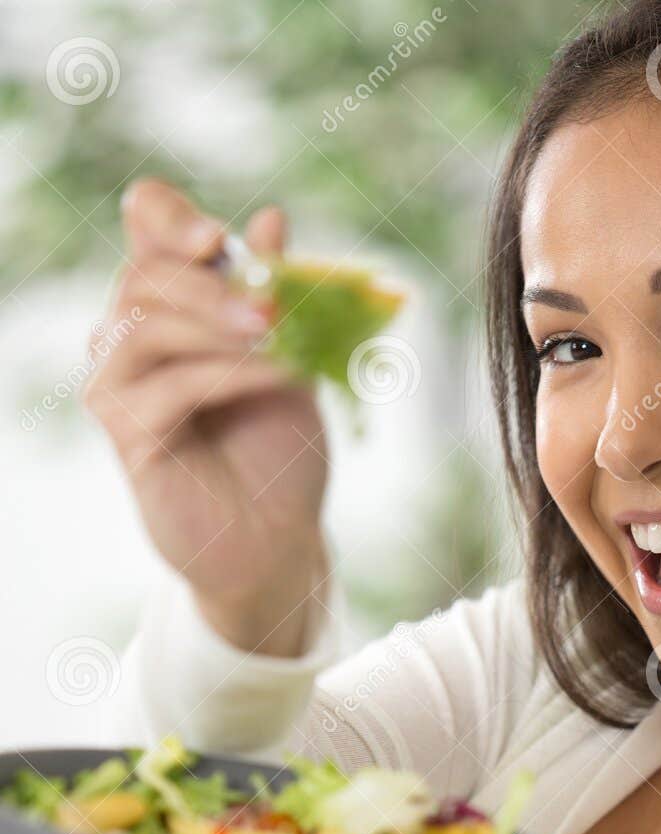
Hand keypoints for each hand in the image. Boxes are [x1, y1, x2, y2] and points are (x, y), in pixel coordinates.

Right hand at [84, 178, 329, 655]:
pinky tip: (274, 377)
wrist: (277, 538)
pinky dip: (227, 373)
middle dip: (208, 281)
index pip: (143, 226)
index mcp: (172, 304)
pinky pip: (168, 384)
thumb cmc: (278, 451)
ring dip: (215, 323)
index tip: (219, 240)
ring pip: (143, 322)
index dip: (170, 218)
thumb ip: (274, 295)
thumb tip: (270, 219)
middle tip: (272, 306)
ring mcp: (120, 385)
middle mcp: (132, 337)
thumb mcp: (289, 359)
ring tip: (277, 339)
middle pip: (142, 271)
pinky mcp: (126, 434)